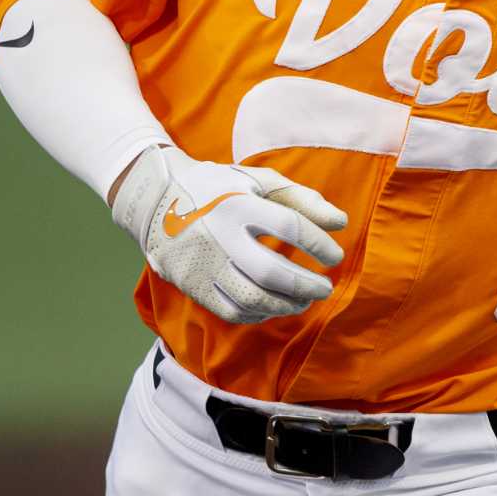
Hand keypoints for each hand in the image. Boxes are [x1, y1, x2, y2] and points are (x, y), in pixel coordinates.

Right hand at [109, 146, 346, 323]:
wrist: (156, 199)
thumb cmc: (220, 188)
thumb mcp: (259, 182)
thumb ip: (302, 199)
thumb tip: (340, 223)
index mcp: (239, 205)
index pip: (290, 226)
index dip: (319, 245)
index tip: (335, 256)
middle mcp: (219, 236)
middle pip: (271, 272)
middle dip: (306, 285)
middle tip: (325, 288)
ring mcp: (203, 264)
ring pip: (251, 298)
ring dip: (285, 304)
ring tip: (304, 300)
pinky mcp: (191, 285)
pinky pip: (231, 310)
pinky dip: (258, 313)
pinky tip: (274, 306)